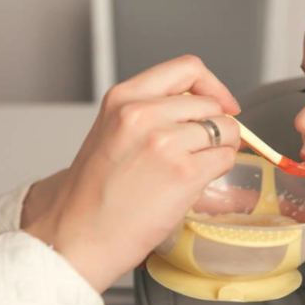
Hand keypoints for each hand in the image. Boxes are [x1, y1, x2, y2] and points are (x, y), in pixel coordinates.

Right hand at [25, 55, 240, 291]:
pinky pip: (225, 158)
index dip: (213, 85)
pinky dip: (219, 169)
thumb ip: (153, 111)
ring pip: (226, 129)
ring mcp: (165, 141)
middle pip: (211, 104)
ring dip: (221, 148)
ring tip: (195, 167)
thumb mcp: (113, 130)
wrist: (78, 236)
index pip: (187, 68)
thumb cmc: (94, 193)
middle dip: (217, 126)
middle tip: (204, 149)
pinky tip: (195, 182)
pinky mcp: (184, 172)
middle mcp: (144, 113)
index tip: (222, 103)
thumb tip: (205, 110)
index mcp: (124, 97)